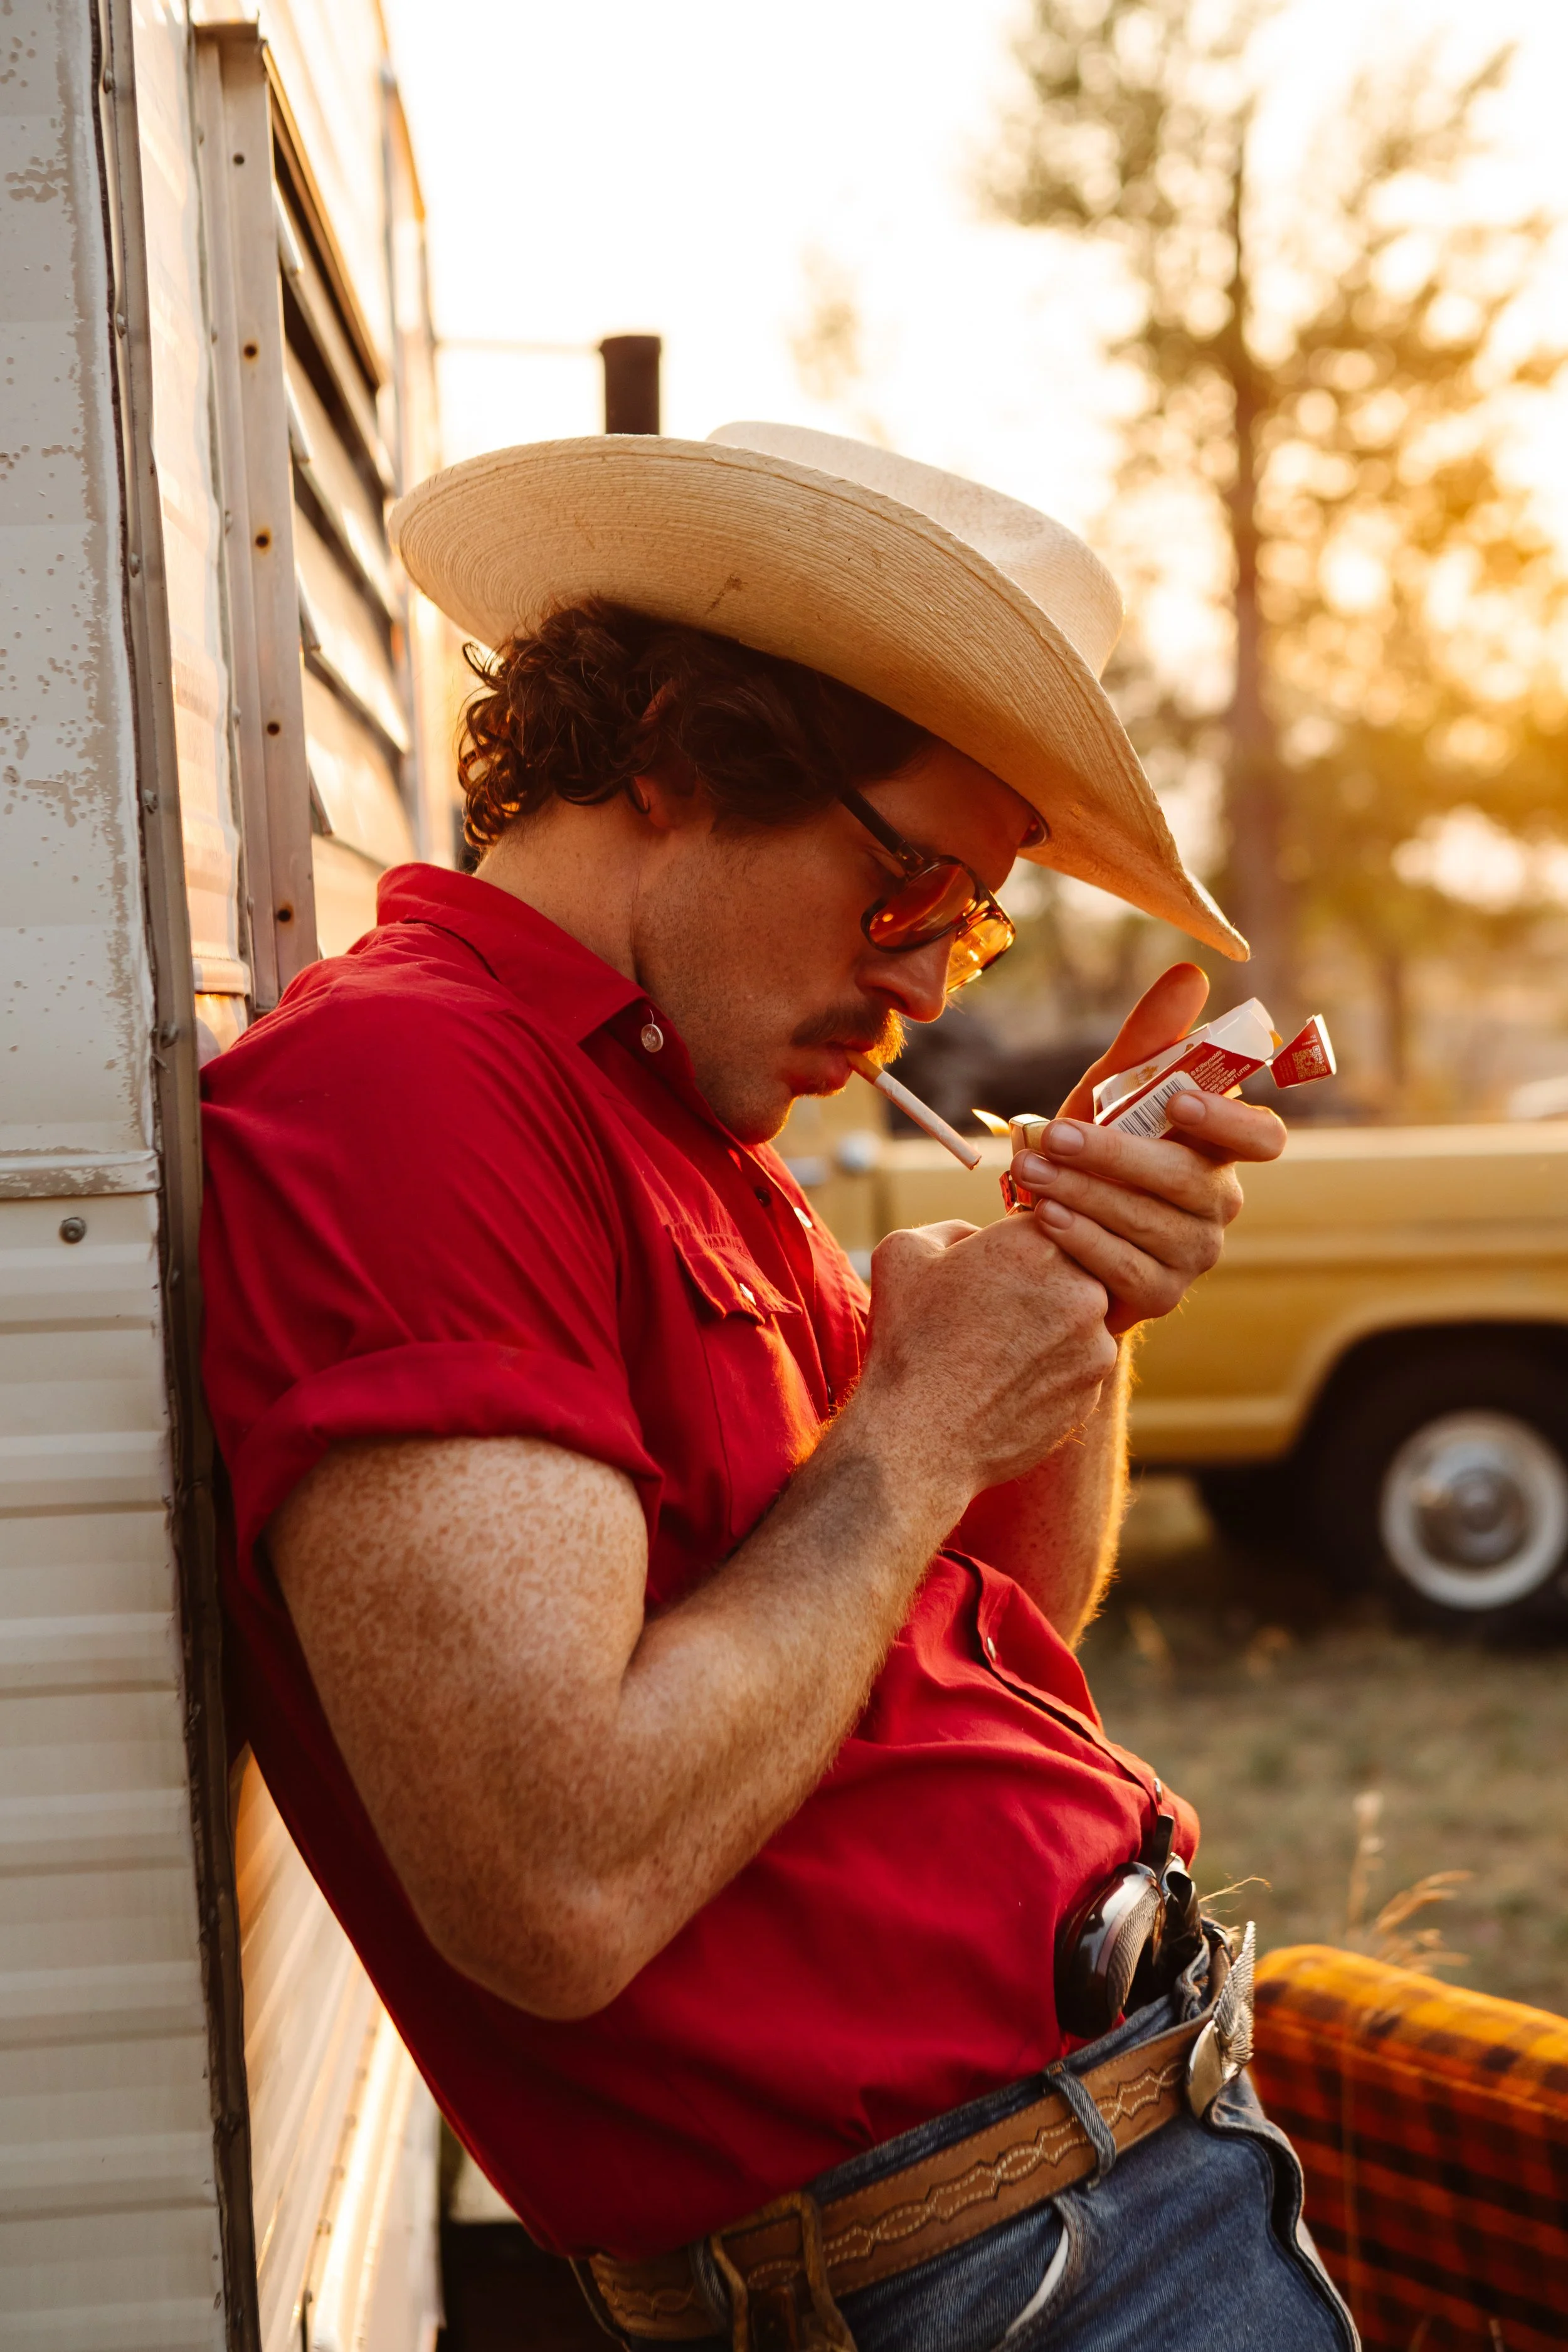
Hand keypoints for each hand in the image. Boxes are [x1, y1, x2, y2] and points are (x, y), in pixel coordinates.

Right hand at [857, 1213, 1118, 1496]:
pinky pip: (1078, 1363)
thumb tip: (981, 1236)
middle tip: (996, 1308)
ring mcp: (1095, 1342)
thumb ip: (955, 1228)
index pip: (1048, 1221)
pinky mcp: (1095, 1388)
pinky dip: (1052, 1368)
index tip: (995, 1265)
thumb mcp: (906, 1254)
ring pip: (1080, 1317)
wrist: (920, 1439)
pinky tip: (1009, 1381)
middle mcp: (1080, 1287)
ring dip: (1050, 1325)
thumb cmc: (907, 1342)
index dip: (1018, 1242)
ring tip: (998, 1350)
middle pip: (1072, 1267)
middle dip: (1042, 1282)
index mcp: (1035, 1243)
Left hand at [1010, 964, 1285, 1335]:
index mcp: (1221, 1148)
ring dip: (1085, 1195)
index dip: (1228, 1121)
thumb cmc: (1094, 1150)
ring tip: (1030, 1172)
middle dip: (1115, 1157)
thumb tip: (1191, 973)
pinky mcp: (1161, 1294)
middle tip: (1054, 1137)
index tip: (1178, 1100)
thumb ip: (1150, 1040)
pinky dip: (1082, 1240)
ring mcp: (1195, 1253)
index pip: (1261, 1138)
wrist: (1051, 1227)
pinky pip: (1127, 1268)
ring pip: (1150, 1224)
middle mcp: (1220, 1202)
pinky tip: (1046, 1218)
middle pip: (1186, 1182)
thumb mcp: (1112, 1091)